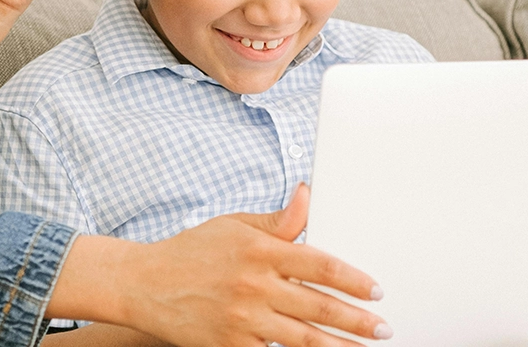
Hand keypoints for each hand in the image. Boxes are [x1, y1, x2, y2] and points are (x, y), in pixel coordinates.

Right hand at [48, 185, 391, 346]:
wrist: (144, 285)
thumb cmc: (191, 252)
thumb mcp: (232, 226)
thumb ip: (276, 220)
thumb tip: (308, 195)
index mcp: (257, 250)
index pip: (319, 265)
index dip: (353, 280)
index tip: (375, 291)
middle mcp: (253, 285)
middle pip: (319, 307)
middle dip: (357, 321)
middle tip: (383, 328)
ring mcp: (242, 319)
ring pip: (303, 339)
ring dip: (339, 346)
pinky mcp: (231, 344)